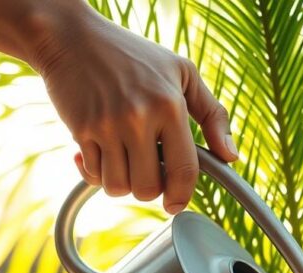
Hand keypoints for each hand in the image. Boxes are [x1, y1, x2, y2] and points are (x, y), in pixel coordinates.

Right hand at [30, 6, 237, 213]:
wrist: (71, 39)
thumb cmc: (132, 55)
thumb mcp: (182, 73)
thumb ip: (212, 114)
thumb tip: (230, 156)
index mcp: (170, 106)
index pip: (184, 169)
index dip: (182, 195)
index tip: (176, 203)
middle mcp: (139, 118)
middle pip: (148, 187)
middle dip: (149, 188)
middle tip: (146, 167)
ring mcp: (108, 126)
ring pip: (118, 187)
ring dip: (121, 181)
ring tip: (123, 157)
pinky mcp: (81, 131)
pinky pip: (93, 174)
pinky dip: (96, 172)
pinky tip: (99, 151)